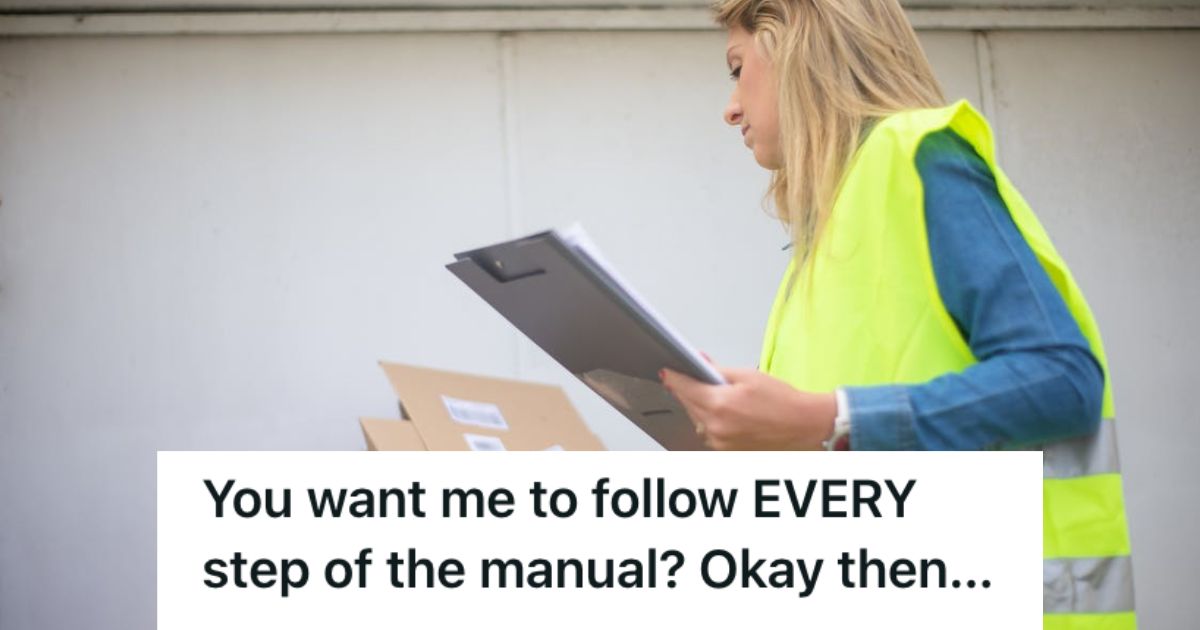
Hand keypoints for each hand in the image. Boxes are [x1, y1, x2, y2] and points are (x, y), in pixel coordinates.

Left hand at [660, 359, 836, 450]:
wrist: (803, 424)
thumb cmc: (782, 401)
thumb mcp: (748, 376)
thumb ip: (718, 370)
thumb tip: (699, 361)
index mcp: (719, 405)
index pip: (684, 388)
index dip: (673, 378)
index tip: (666, 372)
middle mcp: (716, 427)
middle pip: (689, 404)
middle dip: (688, 390)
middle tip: (696, 379)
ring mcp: (720, 443)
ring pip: (697, 420)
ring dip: (699, 407)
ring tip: (718, 397)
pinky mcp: (726, 451)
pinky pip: (708, 433)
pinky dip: (710, 422)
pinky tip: (724, 413)